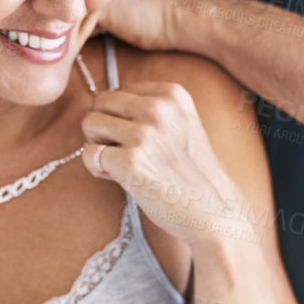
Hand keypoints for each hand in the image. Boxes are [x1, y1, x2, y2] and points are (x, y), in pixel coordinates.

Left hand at [79, 81, 259, 251]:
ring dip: (97, 145)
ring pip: (89, 123)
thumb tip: (103, 107)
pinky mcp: (130, 162)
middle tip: (121, 151)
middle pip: (101, 102)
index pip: (120, 91)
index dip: (121, 117)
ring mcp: (144, 133)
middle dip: (103, 126)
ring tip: (120, 164)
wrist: (215, 212)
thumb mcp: (183, 125)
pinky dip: (96, 169)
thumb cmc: (194, 175)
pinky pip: (88, 154)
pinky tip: (119, 179)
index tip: (138, 139)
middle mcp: (158, 108)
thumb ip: (152, 110)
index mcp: (173, 94)